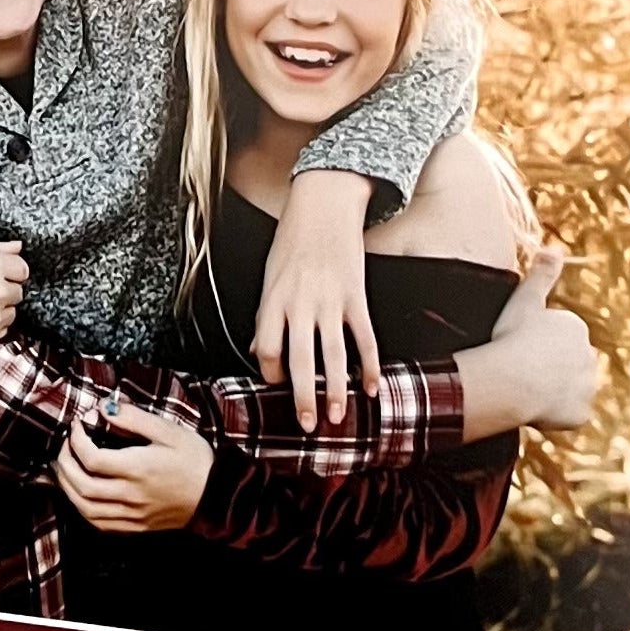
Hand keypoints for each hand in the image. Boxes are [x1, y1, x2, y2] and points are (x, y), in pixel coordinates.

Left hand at [54, 400, 215, 531]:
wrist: (218, 495)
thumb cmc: (195, 460)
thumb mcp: (169, 430)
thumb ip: (134, 418)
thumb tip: (105, 408)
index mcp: (138, 469)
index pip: (91, 457)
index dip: (76, 439)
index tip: (78, 425)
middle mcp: (131, 495)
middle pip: (81, 485)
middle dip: (65, 462)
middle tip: (65, 445)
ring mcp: (132, 514)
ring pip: (85, 508)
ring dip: (67, 488)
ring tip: (65, 469)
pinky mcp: (136, 526)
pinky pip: (99, 523)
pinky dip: (82, 508)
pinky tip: (80, 494)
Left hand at [254, 169, 379, 432]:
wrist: (324, 204)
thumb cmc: (292, 241)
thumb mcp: (269, 276)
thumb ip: (267, 315)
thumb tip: (258, 352)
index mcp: (273, 299)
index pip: (265, 349)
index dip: (269, 372)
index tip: (277, 383)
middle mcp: (300, 304)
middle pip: (299, 361)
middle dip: (302, 398)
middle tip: (307, 426)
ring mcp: (331, 301)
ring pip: (333, 356)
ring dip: (335, 391)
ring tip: (338, 418)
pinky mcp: (357, 296)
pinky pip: (363, 338)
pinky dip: (369, 366)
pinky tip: (371, 388)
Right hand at [486, 247, 601, 432]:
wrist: (512, 380)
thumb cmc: (514, 338)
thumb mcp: (525, 301)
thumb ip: (542, 274)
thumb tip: (553, 247)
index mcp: (576, 329)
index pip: (557, 338)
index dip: (535, 345)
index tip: (519, 348)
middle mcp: (589, 356)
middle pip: (566, 363)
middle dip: (549, 368)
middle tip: (520, 371)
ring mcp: (587, 387)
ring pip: (569, 389)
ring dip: (553, 392)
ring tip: (526, 391)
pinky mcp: (581, 413)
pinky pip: (568, 415)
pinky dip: (555, 415)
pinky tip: (534, 410)